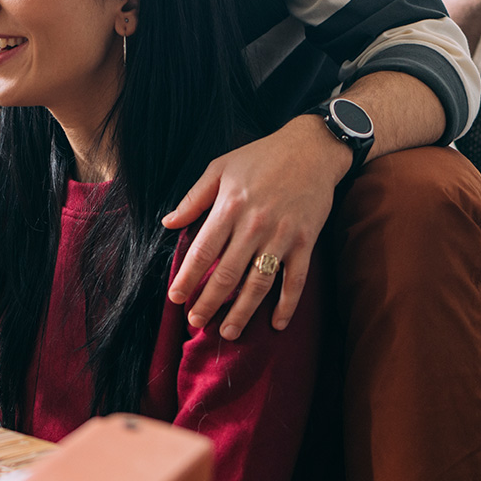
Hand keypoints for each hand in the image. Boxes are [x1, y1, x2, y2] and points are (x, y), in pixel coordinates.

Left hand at [160, 116, 346, 338]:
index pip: (202, 252)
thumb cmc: (262, 156)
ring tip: (227, 331)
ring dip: (242, 312)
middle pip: (227, 274)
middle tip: (196, 322)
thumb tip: (168, 223)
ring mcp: (282, 236)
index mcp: (230, 207)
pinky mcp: (306, 242)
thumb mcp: (220, 167)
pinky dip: (287, 305)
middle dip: (208, 302)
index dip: (187, 278)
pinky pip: (295, 280)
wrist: (312, 148)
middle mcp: (254, 225)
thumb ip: (194, 198)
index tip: (175, 297)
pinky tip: (277, 324)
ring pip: (259, 284)